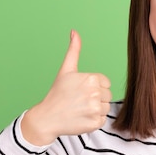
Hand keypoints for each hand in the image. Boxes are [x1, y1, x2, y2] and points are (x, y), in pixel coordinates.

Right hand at [22, 30, 111, 145]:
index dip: (94, 87)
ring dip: (95, 110)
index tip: (80, 91)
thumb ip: (74, 50)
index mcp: (91, 79)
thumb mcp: (66, 70)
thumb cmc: (57, 93)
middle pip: (107, 95)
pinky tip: (81, 118)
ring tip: (80, 109)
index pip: (105, 83)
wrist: (47, 118)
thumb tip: (74, 31)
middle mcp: (95, 93)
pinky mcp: (95, 123)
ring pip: (106, 107)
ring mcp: (95, 109)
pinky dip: (93, 121)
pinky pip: (102, 120)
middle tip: (79, 101)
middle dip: (96, 98)